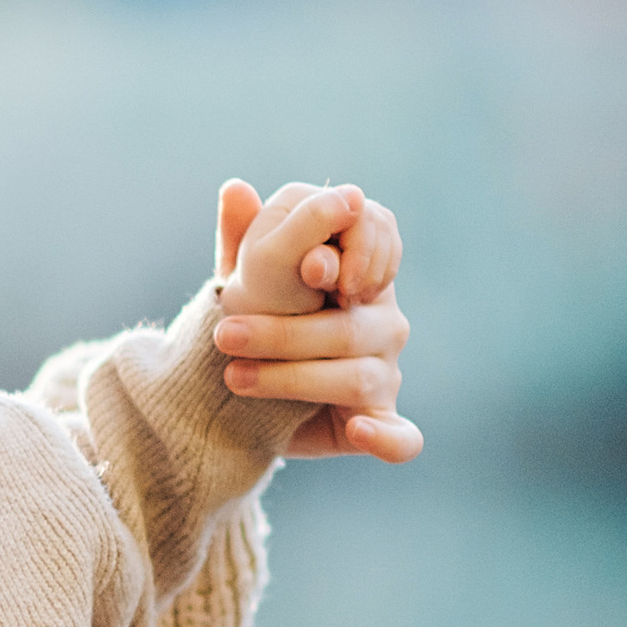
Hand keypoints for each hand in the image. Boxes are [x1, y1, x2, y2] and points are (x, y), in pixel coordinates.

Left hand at [210, 178, 420, 463]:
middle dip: (284, 330)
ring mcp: (384, 375)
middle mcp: (382, 322)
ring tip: (235, 378)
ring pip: (356, 377)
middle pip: (350, 325)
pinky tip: (358, 431)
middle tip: (224, 333)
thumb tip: (235, 188)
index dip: (357, 253)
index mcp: (360, 275)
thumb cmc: (256, 316)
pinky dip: (387, 437)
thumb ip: (245, 237)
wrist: (241, 392)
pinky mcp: (378, 424)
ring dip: (292, 379)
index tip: (309, 269)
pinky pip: (402, 437)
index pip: (383, 243)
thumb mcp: (246, 275)